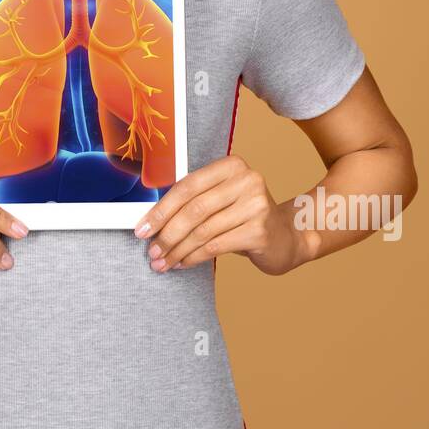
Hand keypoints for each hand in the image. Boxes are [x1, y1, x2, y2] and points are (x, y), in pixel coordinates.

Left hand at [133, 154, 297, 275]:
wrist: (285, 237)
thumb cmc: (244, 218)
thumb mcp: (221, 200)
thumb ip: (193, 202)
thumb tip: (150, 221)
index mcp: (232, 165)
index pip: (187, 186)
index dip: (161, 209)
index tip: (142, 227)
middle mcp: (247, 180)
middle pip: (194, 208)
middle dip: (167, 232)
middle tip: (151, 250)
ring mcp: (256, 205)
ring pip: (203, 230)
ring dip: (177, 249)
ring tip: (163, 261)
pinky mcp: (260, 231)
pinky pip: (215, 246)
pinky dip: (193, 257)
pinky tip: (182, 263)